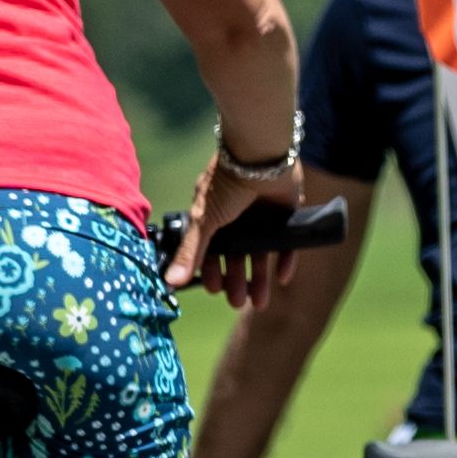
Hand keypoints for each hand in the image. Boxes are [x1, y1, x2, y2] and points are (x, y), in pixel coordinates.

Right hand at [173, 154, 338, 303]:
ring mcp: (262, 216)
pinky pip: (287, 243)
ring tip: (260, 303)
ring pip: (261, 254)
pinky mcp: (286, 213)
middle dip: (236, 281)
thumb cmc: (226, 184)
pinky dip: (285, 262)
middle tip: (237, 303)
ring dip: (259, 278)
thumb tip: (169, 282)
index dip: (212, 271)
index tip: (215, 290)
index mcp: (214, 215)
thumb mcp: (204, 220)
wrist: (260, 154)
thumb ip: (190, 252)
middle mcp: (238, 217)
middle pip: (236, 256)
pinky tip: (282, 280)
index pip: (211, 250)